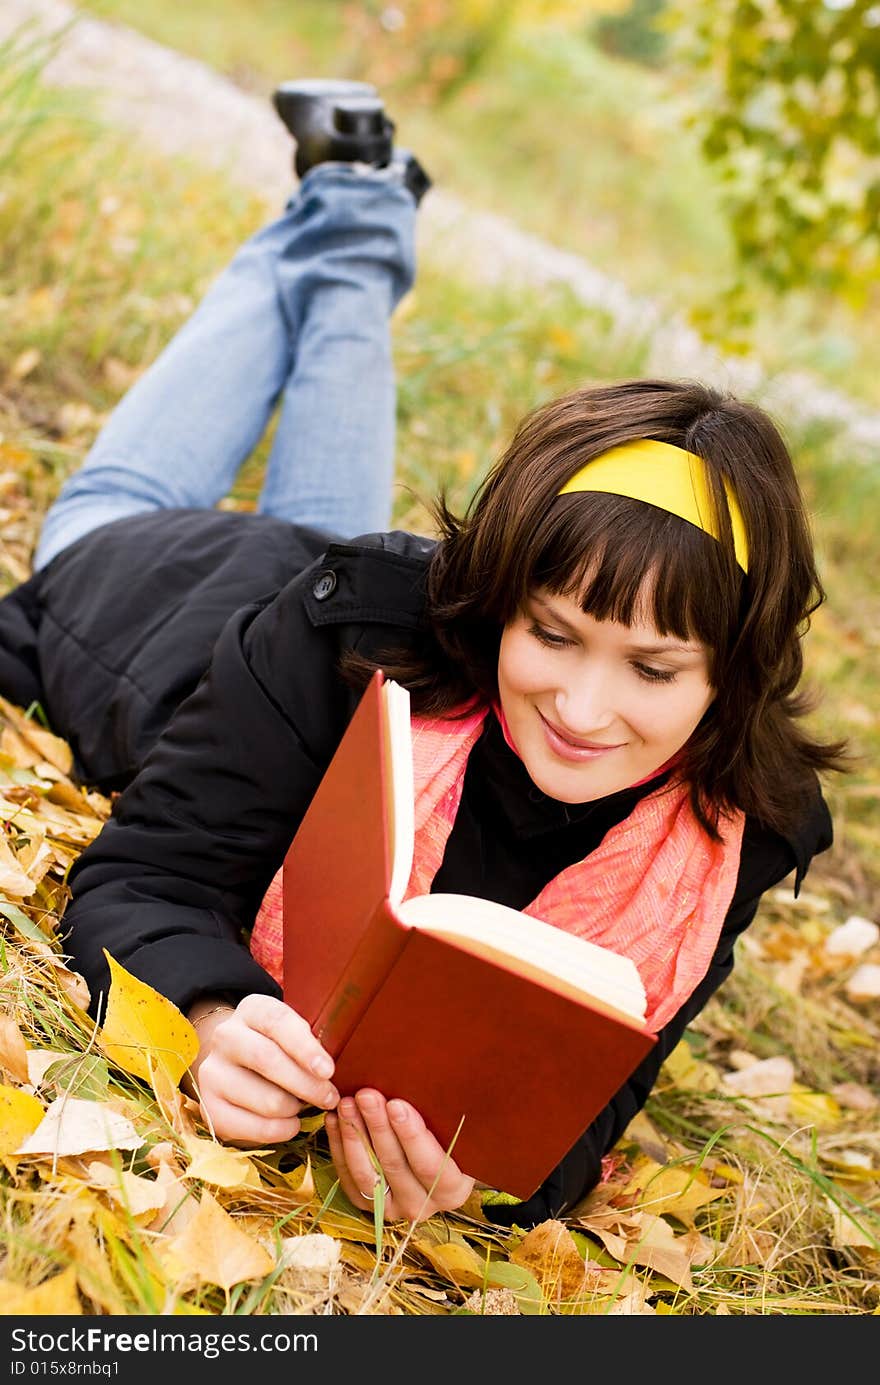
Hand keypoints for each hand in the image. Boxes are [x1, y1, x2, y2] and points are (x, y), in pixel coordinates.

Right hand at [186, 994, 338, 1145]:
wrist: (235, 1063)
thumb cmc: (279, 1046)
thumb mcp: (294, 1032)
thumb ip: (312, 1041)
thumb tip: (332, 1070)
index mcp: (251, 1009)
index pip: (277, 1021)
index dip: (304, 1047)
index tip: (328, 1070)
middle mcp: (225, 1036)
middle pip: (267, 1059)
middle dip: (306, 1084)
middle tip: (330, 1098)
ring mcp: (212, 1072)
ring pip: (265, 1099)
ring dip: (294, 1109)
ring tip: (302, 1106)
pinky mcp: (208, 1106)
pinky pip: (251, 1127)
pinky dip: (279, 1130)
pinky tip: (290, 1123)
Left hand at [325, 1088, 474, 1222]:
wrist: (437, 1156)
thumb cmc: (450, 1133)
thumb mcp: (457, 1128)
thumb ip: (449, 1115)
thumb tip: (433, 1081)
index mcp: (453, 1189)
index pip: (430, 1165)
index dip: (412, 1135)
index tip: (397, 1105)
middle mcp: (422, 1204)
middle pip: (394, 1165)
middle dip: (377, 1126)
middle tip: (366, 1095)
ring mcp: (391, 1207)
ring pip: (367, 1172)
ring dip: (354, 1134)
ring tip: (347, 1104)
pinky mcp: (366, 1203)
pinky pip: (348, 1176)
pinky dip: (339, 1145)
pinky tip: (335, 1119)